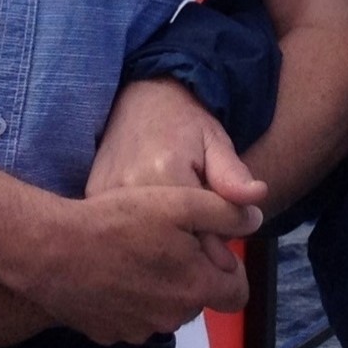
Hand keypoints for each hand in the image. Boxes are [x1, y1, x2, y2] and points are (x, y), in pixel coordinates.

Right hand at [29, 182, 261, 344]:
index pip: (236, 293)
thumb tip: (256, 214)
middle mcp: (171, 318)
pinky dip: (130, 293)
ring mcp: (137, 329)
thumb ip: (225, 208)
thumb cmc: (117, 220)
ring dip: (160, 282)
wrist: (51, 250)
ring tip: (136, 246)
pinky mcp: (107, 331)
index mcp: (195, 288)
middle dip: (191, 270)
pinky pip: (132, 313)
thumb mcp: (179, 200)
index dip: (229, 265)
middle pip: (198, 296)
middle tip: (166, 235)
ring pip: (164, 305)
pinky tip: (113, 264)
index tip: (210, 242)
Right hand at [89, 77, 266, 268]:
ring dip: (166, 243)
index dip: (219, 237)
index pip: (206, 236)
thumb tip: (258, 199)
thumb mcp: (214, 141)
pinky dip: (141, 235)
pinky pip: (125, 233)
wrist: (138, 99)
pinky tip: (147, 216)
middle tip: (193, 213)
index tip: (220, 223)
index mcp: (165, 175)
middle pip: (176, 248)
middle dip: (194, 244)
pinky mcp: (90, 200)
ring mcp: (105, 197)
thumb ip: (233, 175)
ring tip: (171, 212)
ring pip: (149, 245)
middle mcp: (131, 191)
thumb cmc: (183, 120)